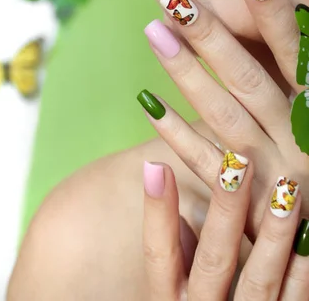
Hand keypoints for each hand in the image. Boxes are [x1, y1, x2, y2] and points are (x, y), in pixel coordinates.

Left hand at [140, 0, 308, 239]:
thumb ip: (293, 79)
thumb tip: (285, 20)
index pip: (296, 56)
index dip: (274, 18)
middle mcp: (298, 139)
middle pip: (248, 80)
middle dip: (211, 38)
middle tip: (174, 0)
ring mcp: (269, 172)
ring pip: (222, 116)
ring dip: (186, 73)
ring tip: (154, 33)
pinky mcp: (244, 202)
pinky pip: (204, 163)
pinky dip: (176, 133)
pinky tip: (147, 102)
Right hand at [143, 155, 306, 299]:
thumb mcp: (175, 296)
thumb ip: (177, 253)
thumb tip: (176, 206)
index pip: (158, 255)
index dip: (156, 212)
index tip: (155, 164)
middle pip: (213, 262)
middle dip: (225, 211)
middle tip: (236, 163)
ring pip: (259, 284)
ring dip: (274, 236)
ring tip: (285, 190)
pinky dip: (304, 271)